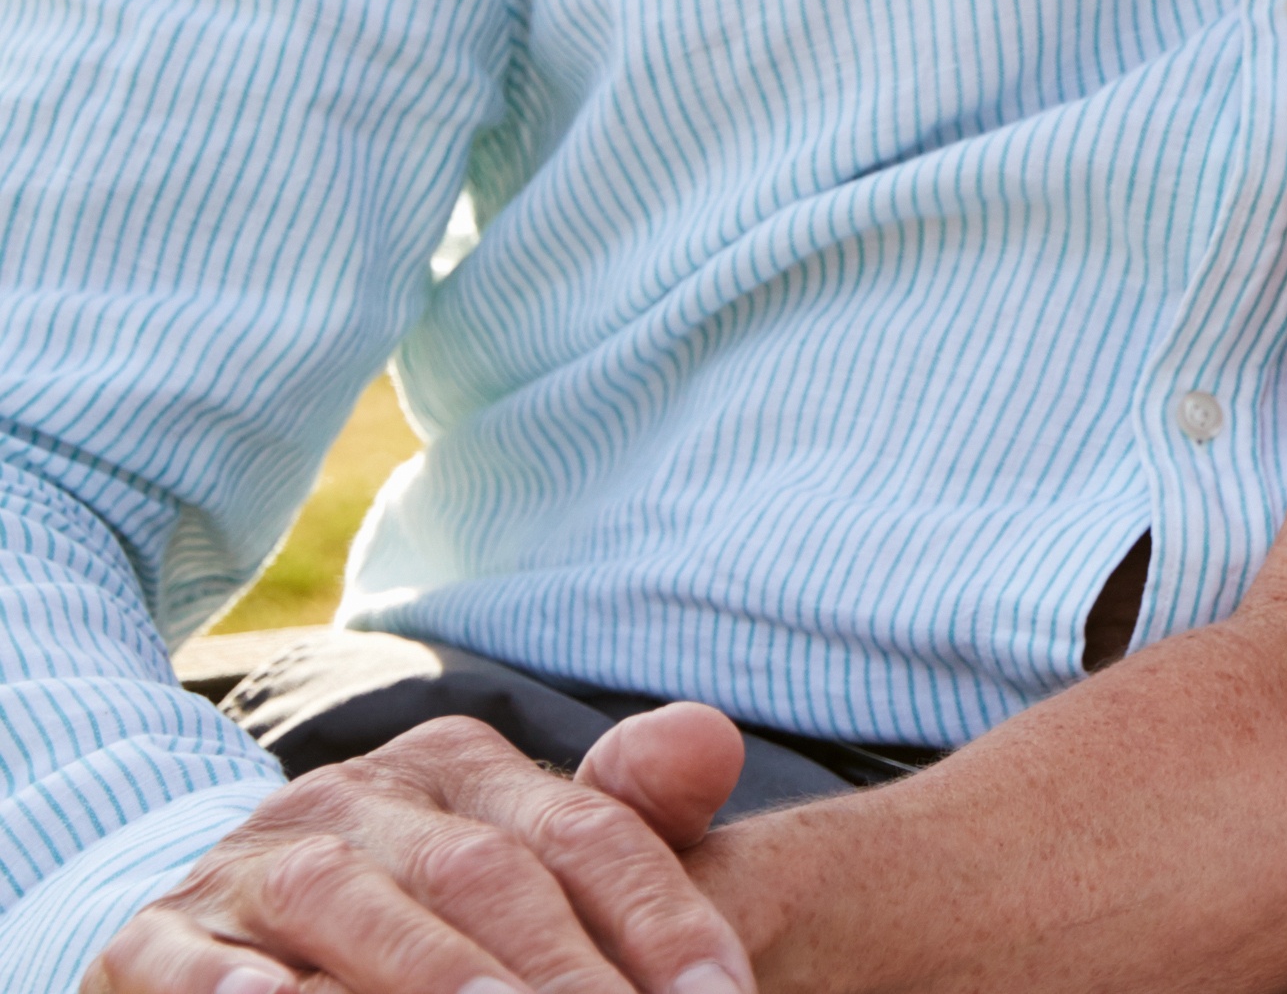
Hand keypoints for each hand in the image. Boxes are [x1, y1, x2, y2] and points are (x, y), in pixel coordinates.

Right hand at [89, 707, 753, 993]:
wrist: (217, 923)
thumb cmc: (411, 906)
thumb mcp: (516, 851)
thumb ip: (620, 811)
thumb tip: (711, 738)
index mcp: (460, 769)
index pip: (586, 834)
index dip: (662, 918)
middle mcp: (358, 798)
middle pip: (483, 875)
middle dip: (562, 969)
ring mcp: (252, 864)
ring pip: (349, 906)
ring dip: (430, 974)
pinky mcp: (155, 939)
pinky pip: (195, 961)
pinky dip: (239, 989)